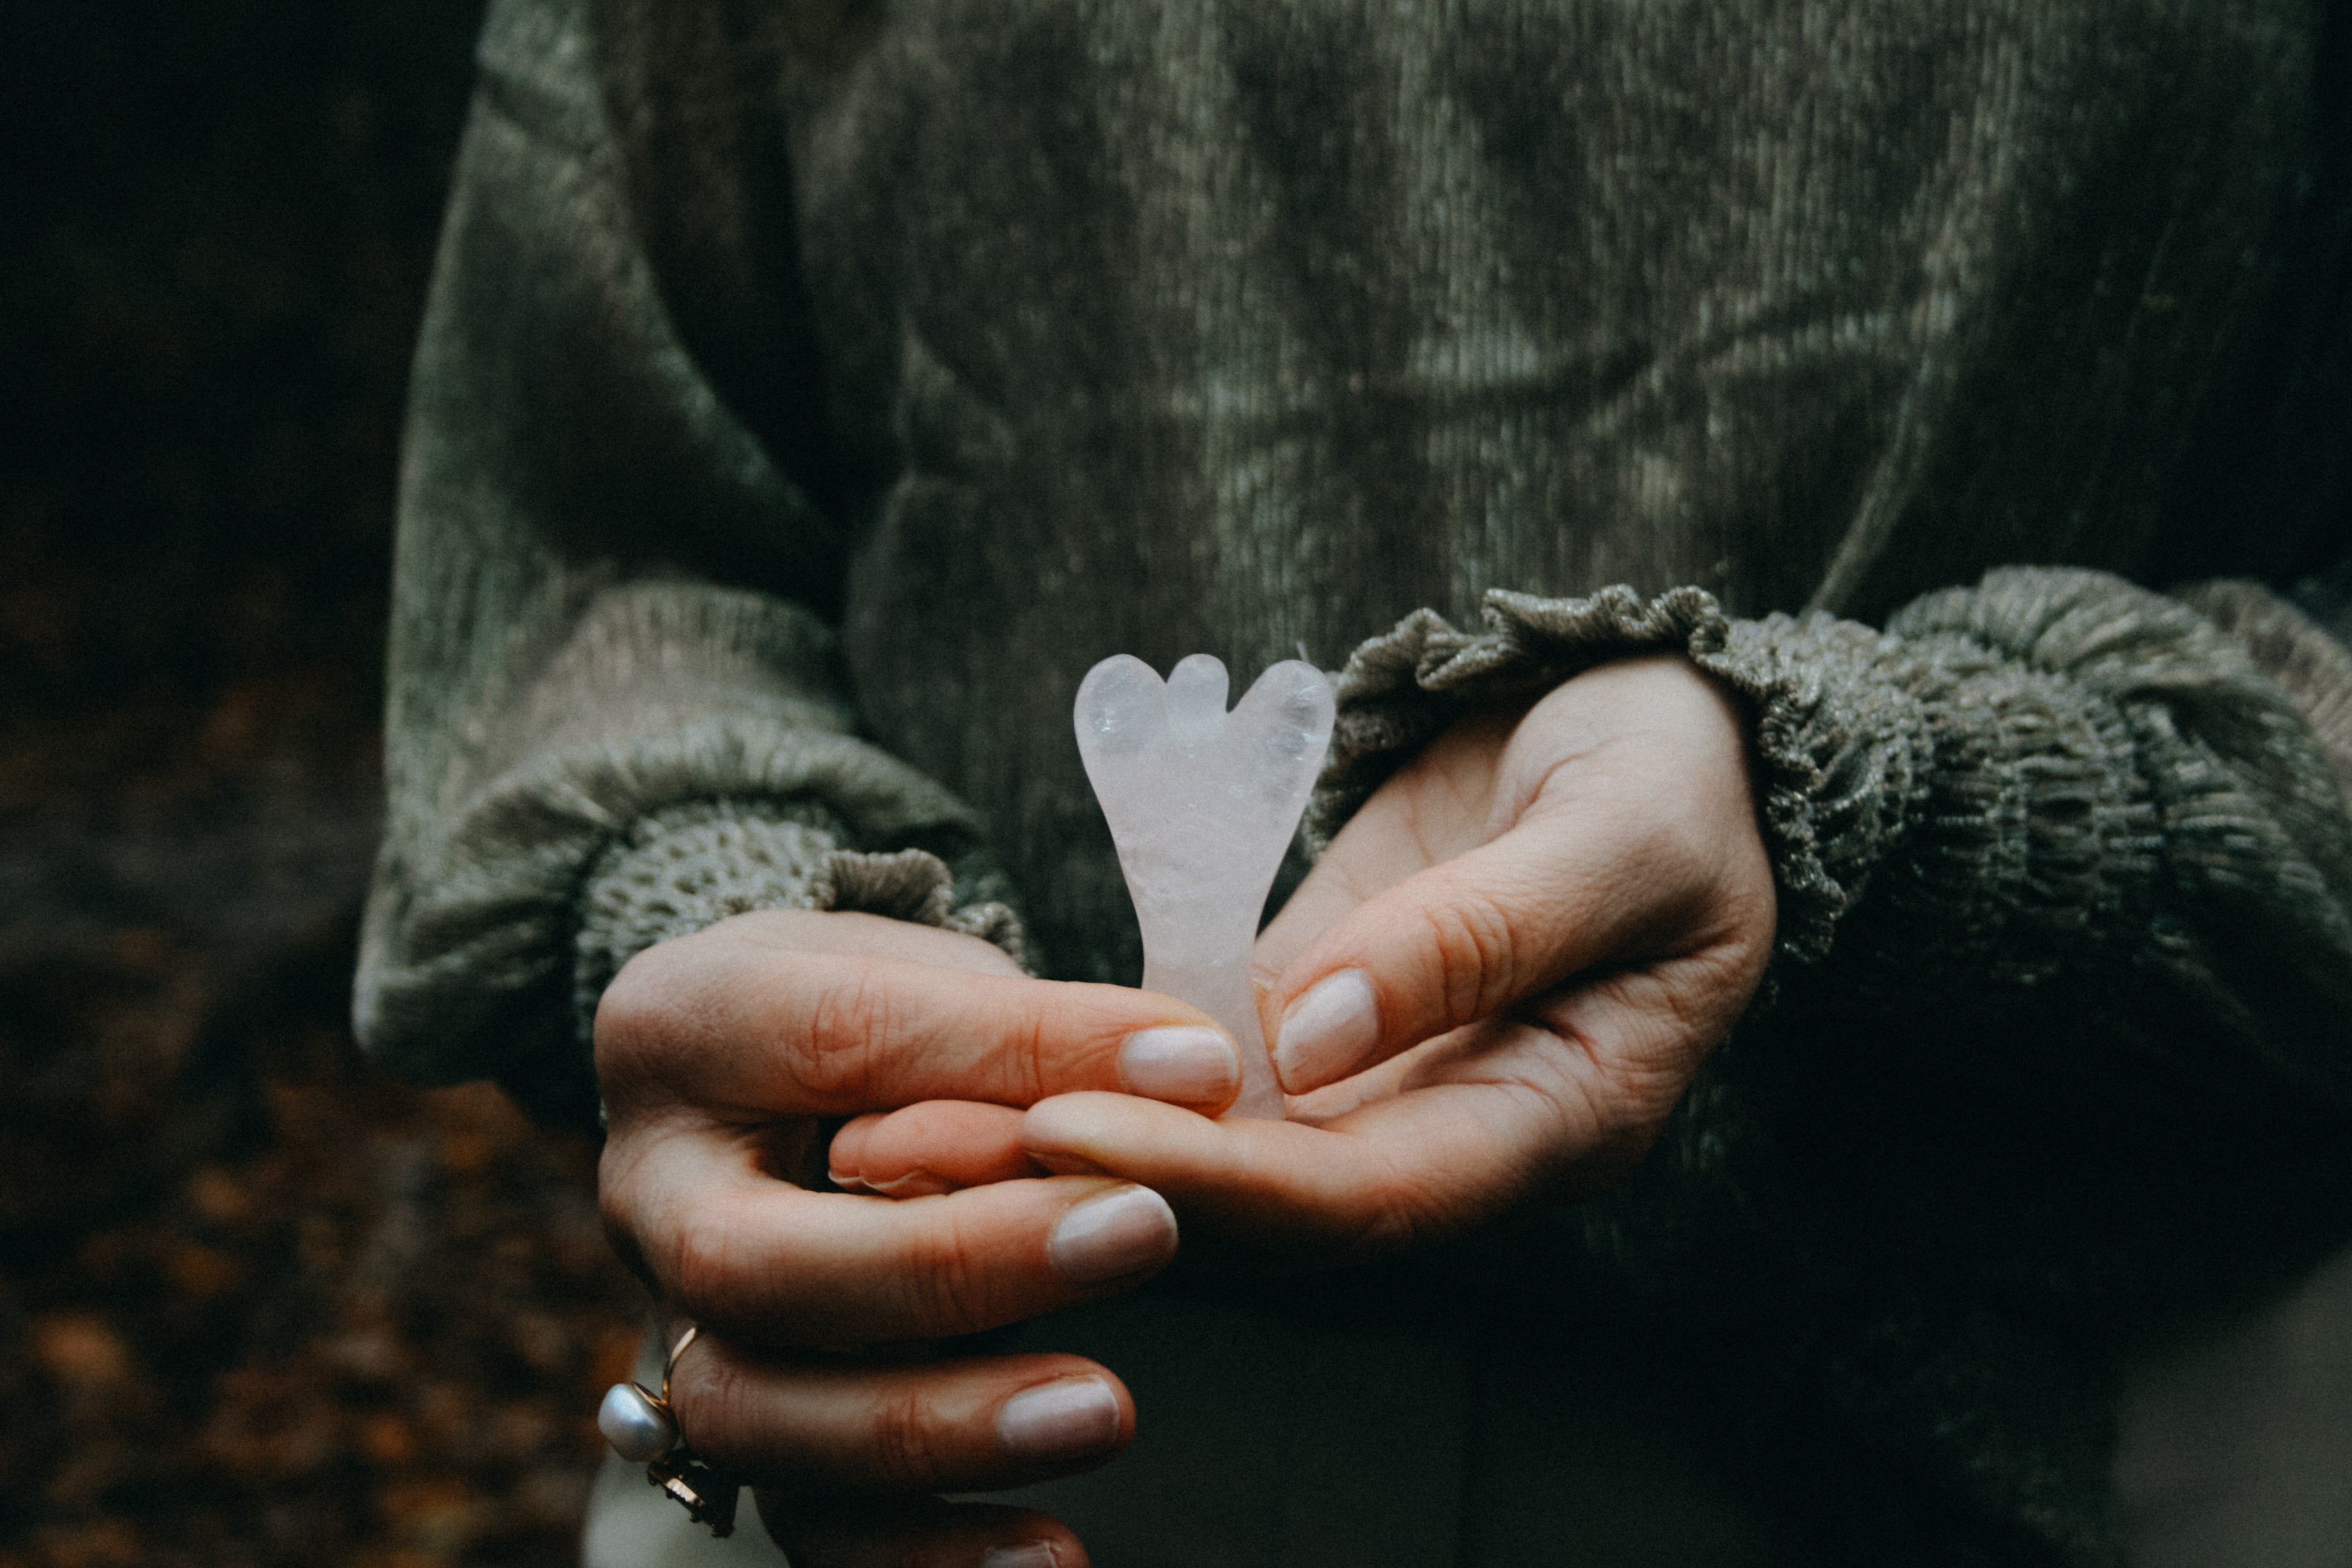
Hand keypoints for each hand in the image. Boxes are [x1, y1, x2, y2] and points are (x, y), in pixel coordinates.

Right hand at [594, 908, 1245, 1564]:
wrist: (773, 1092)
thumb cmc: (873, 1017)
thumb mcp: (940, 972)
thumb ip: (1042, 1030)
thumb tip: (1196, 1075)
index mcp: (685, 1031)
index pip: (837, 1039)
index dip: (1011, 1056)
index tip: (1189, 1073)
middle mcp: (649, 1195)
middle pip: (752, 1262)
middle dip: (952, 1263)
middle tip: (1141, 1234)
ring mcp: (677, 1328)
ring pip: (759, 1416)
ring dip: (937, 1427)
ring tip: (1104, 1411)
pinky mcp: (738, 1433)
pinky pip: (804, 1522)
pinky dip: (921, 1554)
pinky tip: (1050, 1555)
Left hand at [830, 655, 1775, 1261]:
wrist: (1657, 726)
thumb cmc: (1671, 774)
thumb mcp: (1618, 833)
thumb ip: (1482, 935)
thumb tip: (1311, 1039)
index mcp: (1561, 1118)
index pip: (1373, 1194)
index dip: (1220, 1177)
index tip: (1068, 1127)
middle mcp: (1452, 1133)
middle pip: (1261, 1206)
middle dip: (1090, 1187)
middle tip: (911, 1156)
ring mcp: (1375, 1090)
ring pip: (1204, 1156)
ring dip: (1055, 1147)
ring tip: (891, 1127)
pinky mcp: (1311, 1026)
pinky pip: (1189, 1078)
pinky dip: (1084, 1077)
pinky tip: (964, 1065)